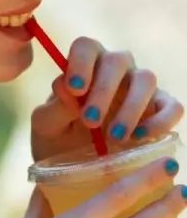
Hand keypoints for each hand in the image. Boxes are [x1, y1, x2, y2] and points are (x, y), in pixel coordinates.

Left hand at [30, 36, 183, 163]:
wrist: (74, 170)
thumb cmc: (57, 141)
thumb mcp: (46, 128)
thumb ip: (53, 108)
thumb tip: (65, 86)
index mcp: (84, 67)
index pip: (85, 47)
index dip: (81, 63)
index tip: (74, 89)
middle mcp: (115, 71)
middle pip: (118, 60)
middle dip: (104, 90)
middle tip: (90, 121)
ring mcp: (139, 88)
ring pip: (146, 79)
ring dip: (131, 107)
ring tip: (114, 137)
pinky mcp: (158, 110)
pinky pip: (171, 106)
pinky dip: (160, 120)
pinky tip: (139, 137)